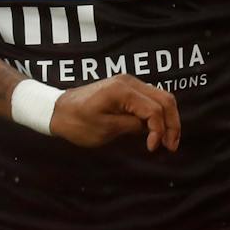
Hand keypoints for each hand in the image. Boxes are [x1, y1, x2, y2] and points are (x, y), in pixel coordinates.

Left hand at [49, 75, 179, 151]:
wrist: (57, 110)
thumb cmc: (76, 122)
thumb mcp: (104, 129)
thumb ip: (131, 126)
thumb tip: (151, 128)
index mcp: (123, 91)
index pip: (154, 110)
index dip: (159, 130)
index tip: (152, 148)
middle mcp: (130, 82)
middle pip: (165, 100)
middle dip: (172, 124)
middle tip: (171, 146)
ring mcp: (129, 83)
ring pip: (161, 97)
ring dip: (168, 119)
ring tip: (167, 141)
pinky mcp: (127, 88)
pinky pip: (151, 98)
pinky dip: (158, 114)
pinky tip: (156, 130)